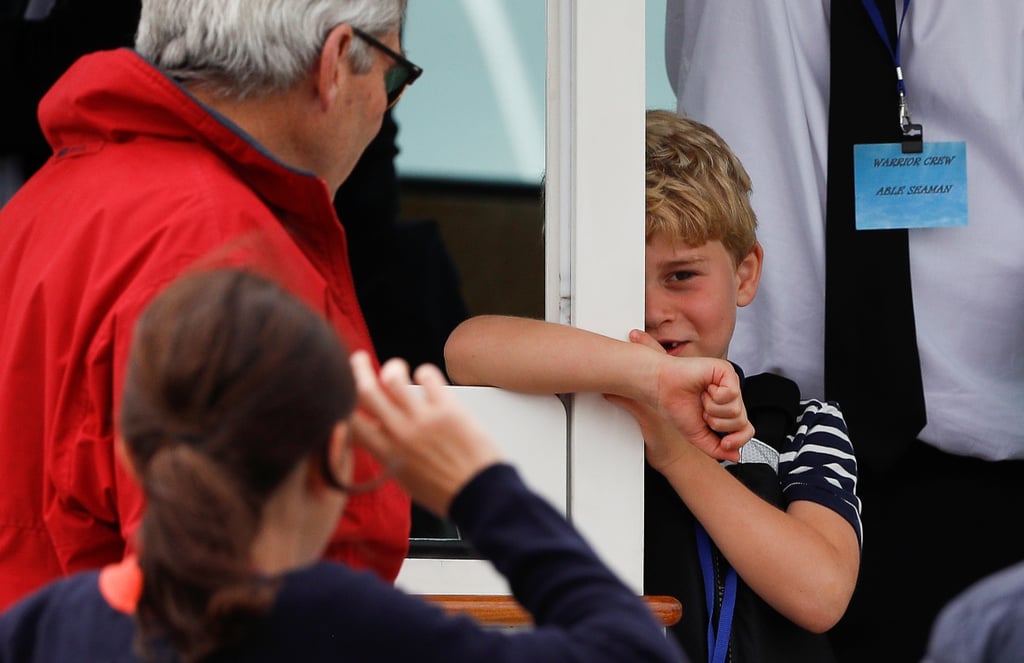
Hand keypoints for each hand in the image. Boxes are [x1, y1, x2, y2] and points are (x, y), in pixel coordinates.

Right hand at [348, 351, 502, 515]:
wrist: (480, 495)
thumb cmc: (445, 491)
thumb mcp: (404, 477)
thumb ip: (387, 452)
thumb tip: (377, 429)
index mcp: (387, 454)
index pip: (349, 421)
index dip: (342, 403)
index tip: (345, 392)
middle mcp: (400, 433)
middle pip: (365, 391)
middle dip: (358, 369)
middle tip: (358, 359)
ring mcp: (423, 419)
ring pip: (393, 378)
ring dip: (391, 366)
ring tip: (396, 367)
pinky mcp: (448, 409)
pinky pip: (428, 375)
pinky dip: (424, 371)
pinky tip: (426, 376)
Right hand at [625, 330, 751, 460]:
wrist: (660, 389)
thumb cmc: (675, 406)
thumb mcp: (697, 436)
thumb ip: (716, 449)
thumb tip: (735, 456)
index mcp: (726, 410)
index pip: (746, 430)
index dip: (738, 440)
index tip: (724, 443)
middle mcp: (731, 396)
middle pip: (741, 422)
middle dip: (718, 423)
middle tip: (703, 412)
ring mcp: (730, 383)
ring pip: (737, 410)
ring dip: (713, 409)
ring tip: (702, 399)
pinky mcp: (726, 372)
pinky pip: (733, 394)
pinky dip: (715, 397)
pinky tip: (705, 389)